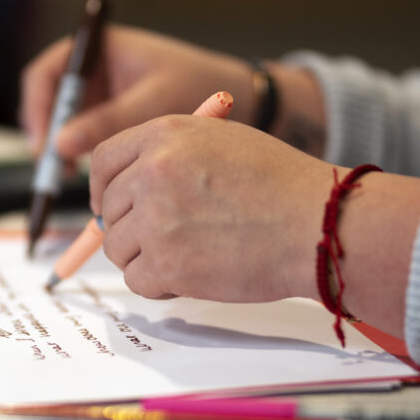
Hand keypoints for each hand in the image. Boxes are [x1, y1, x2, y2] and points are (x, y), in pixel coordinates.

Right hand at [20, 25, 256, 159]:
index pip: (47, 73)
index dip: (37, 108)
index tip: (44, 141)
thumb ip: (106, 122)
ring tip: (68, 174)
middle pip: (47, 100)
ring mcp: (97, 92)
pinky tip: (82, 173)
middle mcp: (92, 67)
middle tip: (51, 167)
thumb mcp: (150, 104)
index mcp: (99, 47)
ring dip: (58, 147)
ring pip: (60, 120)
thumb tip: (60, 144)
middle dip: (45, 133)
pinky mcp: (105, 114)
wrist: (234, 95)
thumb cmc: (196, 85)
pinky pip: (77, 133)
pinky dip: (74, 153)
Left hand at [90, 115, 340, 302]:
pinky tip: (193, 274)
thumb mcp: (222, 143)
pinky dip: (160, 285)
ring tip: (189, 254)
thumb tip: (123, 190)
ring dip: (145, 259)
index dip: (102, 188)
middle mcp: (153, 172)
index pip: (102, 161)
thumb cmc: (281, 185)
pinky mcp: (166, 263)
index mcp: (164, 134)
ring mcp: (156, 219)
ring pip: (118, 248)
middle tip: (165, 239)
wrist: (317, 224)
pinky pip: (137, 280)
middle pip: (109, 210)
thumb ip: (171, 157)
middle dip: (130, 229)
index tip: (110, 206)